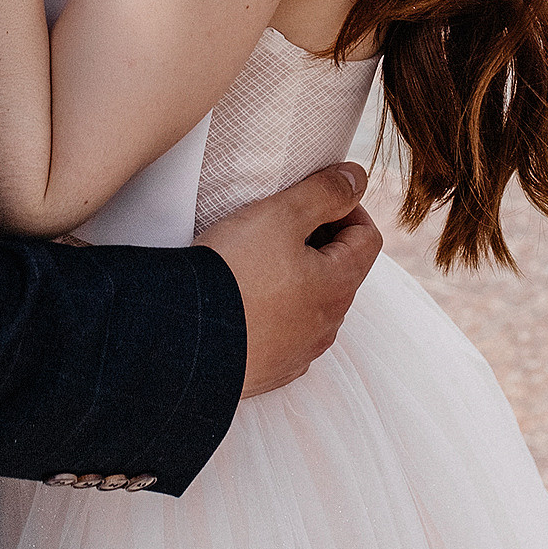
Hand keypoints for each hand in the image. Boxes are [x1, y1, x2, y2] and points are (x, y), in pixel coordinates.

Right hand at [198, 163, 382, 396]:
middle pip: (340, 271)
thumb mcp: (280, 215)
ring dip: (295, 278)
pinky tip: (242, 297)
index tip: (310, 197)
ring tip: (254, 260)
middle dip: (318, 241)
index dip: (345, 207)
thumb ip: (326, 192)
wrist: (180, 337)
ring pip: (311, 304)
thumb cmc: (233, 272)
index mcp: (338, 287)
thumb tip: (358, 178)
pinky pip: (282, 333)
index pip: (367, 237)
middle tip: (276, 224)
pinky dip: (272, 311)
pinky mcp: (269, 370)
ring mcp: (298, 353)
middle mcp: (327, 326)